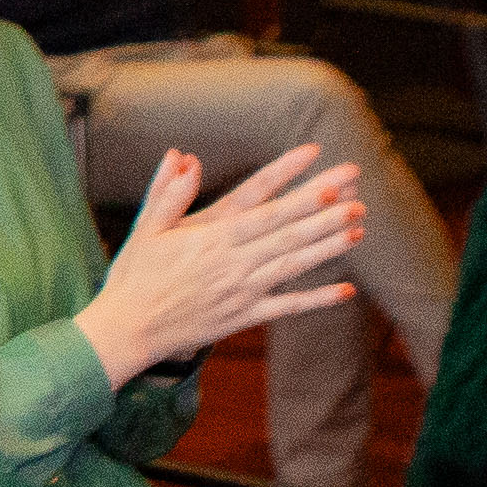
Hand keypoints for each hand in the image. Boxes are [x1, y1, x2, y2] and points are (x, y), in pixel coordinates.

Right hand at [76, 144, 367, 385]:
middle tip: (357, 195)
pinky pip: (287, 307)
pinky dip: (317, 299)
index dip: (299, 192)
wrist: (128, 330)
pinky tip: (346, 291)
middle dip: (325, 214)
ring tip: (358, 229)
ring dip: (327, 247)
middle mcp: (232, 264)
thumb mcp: (145, 229)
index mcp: (211, 238)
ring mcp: (241, 292)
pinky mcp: (243, 317)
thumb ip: (167, 193)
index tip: (325, 175)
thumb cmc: (134, 276)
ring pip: (293, 266)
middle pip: (288, 235)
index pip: (265, 210)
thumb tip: (182, 157)